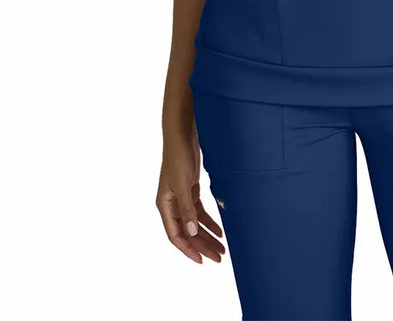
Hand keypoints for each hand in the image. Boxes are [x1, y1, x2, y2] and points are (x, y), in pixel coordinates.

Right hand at [156, 128, 225, 263]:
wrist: (182, 135)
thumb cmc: (179, 157)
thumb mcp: (183, 184)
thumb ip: (187, 209)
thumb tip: (191, 232)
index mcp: (165, 205)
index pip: (175, 235)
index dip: (188, 249)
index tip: (201, 261)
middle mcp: (172, 205)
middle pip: (187, 232)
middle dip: (202, 245)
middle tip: (218, 257)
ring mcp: (182, 198)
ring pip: (194, 223)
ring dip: (208, 236)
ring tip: (222, 248)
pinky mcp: (191, 190)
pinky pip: (200, 212)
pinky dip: (209, 221)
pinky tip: (220, 230)